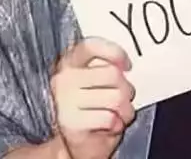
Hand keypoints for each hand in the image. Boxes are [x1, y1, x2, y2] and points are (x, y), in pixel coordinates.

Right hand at [50, 38, 134, 158]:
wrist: (75, 144)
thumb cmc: (91, 108)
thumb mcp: (95, 80)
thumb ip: (105, 66)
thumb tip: (125, 65)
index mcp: (68, 61)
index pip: (91, 46)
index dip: (114, 52)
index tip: (127, 65)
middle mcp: (63, 78)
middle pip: (112, 74)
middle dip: (127, 90)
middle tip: (124, 99)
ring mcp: (65, 101)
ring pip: (116, 97)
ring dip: (125, 110)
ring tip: (118, 114)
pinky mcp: (71, 123)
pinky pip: (110, 119)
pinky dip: (117, 125)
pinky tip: (109, 126)